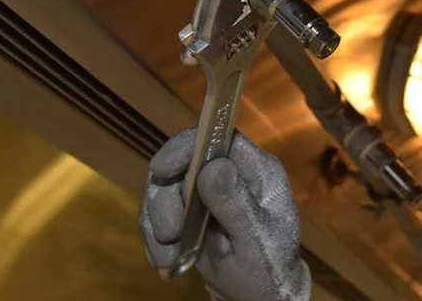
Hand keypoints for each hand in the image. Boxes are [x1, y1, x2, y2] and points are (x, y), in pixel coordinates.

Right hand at [140, 129, 309, 300]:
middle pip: (183, 161)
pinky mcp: (187, 211)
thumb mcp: (255, 241)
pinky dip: (153, 237)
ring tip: (169, 256)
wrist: (257, 297)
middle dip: (167, 199)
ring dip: (158, 223)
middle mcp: (229, 171)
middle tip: (170, 233)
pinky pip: (156, 212)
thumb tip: (214, 165)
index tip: (162, 170)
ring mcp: (205, 190)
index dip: (188, 146)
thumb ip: (236, 205)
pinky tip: (165, 260)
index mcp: (255, 169)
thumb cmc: (268, 267)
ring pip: (163, 186)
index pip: (219, 136)